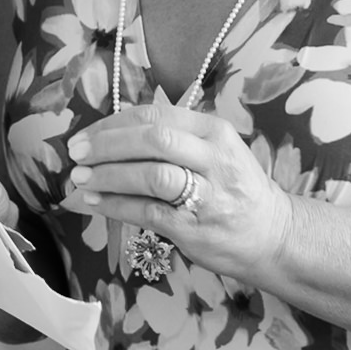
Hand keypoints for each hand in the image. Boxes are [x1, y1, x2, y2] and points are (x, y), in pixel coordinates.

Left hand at [61, 103, 291, 281]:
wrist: (273, 235)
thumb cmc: (232, 189)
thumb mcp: (212, 151)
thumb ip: (168, 140)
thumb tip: (102, 139)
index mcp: (213, 131)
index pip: (155, 114)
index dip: (112, 123)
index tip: (84, 134)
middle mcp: (214, 157)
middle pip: (153, 139)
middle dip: (107, 144)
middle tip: (76, 153)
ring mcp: (208, 194)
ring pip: (151, 175)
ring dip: (107, 175)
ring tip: (79, 179)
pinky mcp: (196, 227)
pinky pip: (147, 211)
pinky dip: (114, 205)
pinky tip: (93, 202)